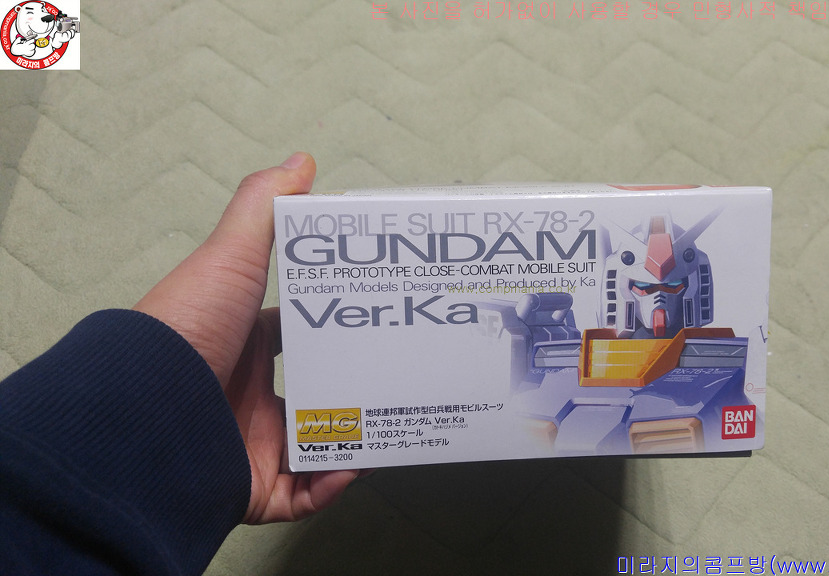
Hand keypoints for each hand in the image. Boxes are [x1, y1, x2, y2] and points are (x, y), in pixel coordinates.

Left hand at [134, 153, 360, 523]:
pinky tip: (356, 464)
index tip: (375, 323)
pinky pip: (304, 494)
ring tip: (393, 422)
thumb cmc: (187, 328)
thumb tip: (299, 161)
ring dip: (355, 440)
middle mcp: (245, 395)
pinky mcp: (253, 486)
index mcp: (240, 345)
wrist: (149, 408)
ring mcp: (250, 442)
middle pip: (313, 394)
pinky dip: (332, 485)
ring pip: (316, 446)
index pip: (294, 337)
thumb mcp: (230, 257)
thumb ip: (263, 210)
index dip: (334, 331)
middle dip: (355, 389)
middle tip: (397, 377)